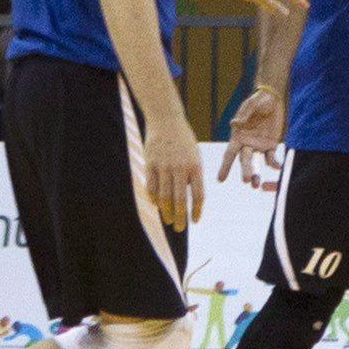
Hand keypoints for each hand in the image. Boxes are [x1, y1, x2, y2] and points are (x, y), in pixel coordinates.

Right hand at [144, 109, 202, 228]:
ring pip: (164, 196)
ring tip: (168, 220)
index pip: (198, 195)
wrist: (166, 120)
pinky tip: (156, 205)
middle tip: (179, 228)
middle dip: (180, 218)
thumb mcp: (194, 156)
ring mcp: (164, 166)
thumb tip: (188, 199)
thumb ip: (192, 176)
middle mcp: (180, 168)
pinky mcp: (150, 163)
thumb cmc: (183, 141)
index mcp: (195, 166)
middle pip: (179, 200)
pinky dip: (153, 198)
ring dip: (166, 211)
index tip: (195, 221)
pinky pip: (151, 186)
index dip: (196, 211)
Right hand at [218, 87, 286, 187]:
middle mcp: (246, 144)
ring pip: (256, 163)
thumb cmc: (257, 101)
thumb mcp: (251, 105)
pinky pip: (271, 157)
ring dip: (256, 174)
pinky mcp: (270, 145)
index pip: (229, 153)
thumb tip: (234, 124)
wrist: (272, 99)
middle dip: (245, 171)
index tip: (220, 179)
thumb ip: (244, 115)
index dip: (225, 166)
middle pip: (244, 160)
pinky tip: (278, 167)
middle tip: (246, 180)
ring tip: (256, 185)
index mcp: (237, 136)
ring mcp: (258, 146)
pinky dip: (274, 163)